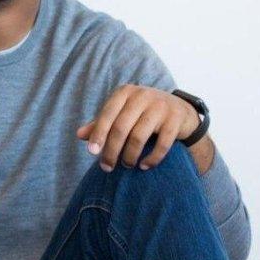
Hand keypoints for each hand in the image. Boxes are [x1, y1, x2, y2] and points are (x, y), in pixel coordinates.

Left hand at [77, 84, 199, 171]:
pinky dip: (152, 158)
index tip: (92, 153)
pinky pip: (162, 143)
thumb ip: (102, 123)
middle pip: (121, 128)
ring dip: (130, 156)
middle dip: (112, 150)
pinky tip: (144, 166)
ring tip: (127, 165)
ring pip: (139, 136)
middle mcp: (142, 96)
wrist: (179, 109)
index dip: (98, 134)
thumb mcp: (121, 114)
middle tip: (107, 167)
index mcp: (125, 92)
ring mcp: (161, 106)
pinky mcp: (176, 119)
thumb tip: (79, 135)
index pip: (107, 115)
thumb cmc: (142, 113)